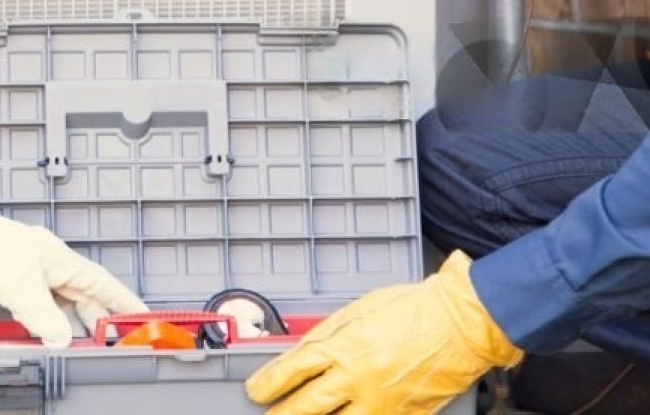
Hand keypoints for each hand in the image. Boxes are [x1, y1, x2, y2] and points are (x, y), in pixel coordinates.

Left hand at [0, 181, 146, 346]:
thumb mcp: (16, 287)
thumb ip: (43, 316)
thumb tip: (63, 341)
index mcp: (56, 258)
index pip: (100, 283)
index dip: (123, 301)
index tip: (144, 316)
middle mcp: (46, 262)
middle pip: (83, 294)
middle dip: (100, 317)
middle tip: (116, 342)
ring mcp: (27, 269)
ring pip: (61, 300)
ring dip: (73, 321)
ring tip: (86, 344)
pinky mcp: (8, 278)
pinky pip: (39, 303)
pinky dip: (48, 319)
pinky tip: (46, 332)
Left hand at [244, 251, 522, 414]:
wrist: (458, 324)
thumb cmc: (411, 309)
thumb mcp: (359, 310)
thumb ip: (330, 334)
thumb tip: (304, 353)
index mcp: (344, 346)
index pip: (294, 369)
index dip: (269, 383)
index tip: (256, 391)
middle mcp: (357, 378)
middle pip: (307, 405)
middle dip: (282, 413)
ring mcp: (381, 403)